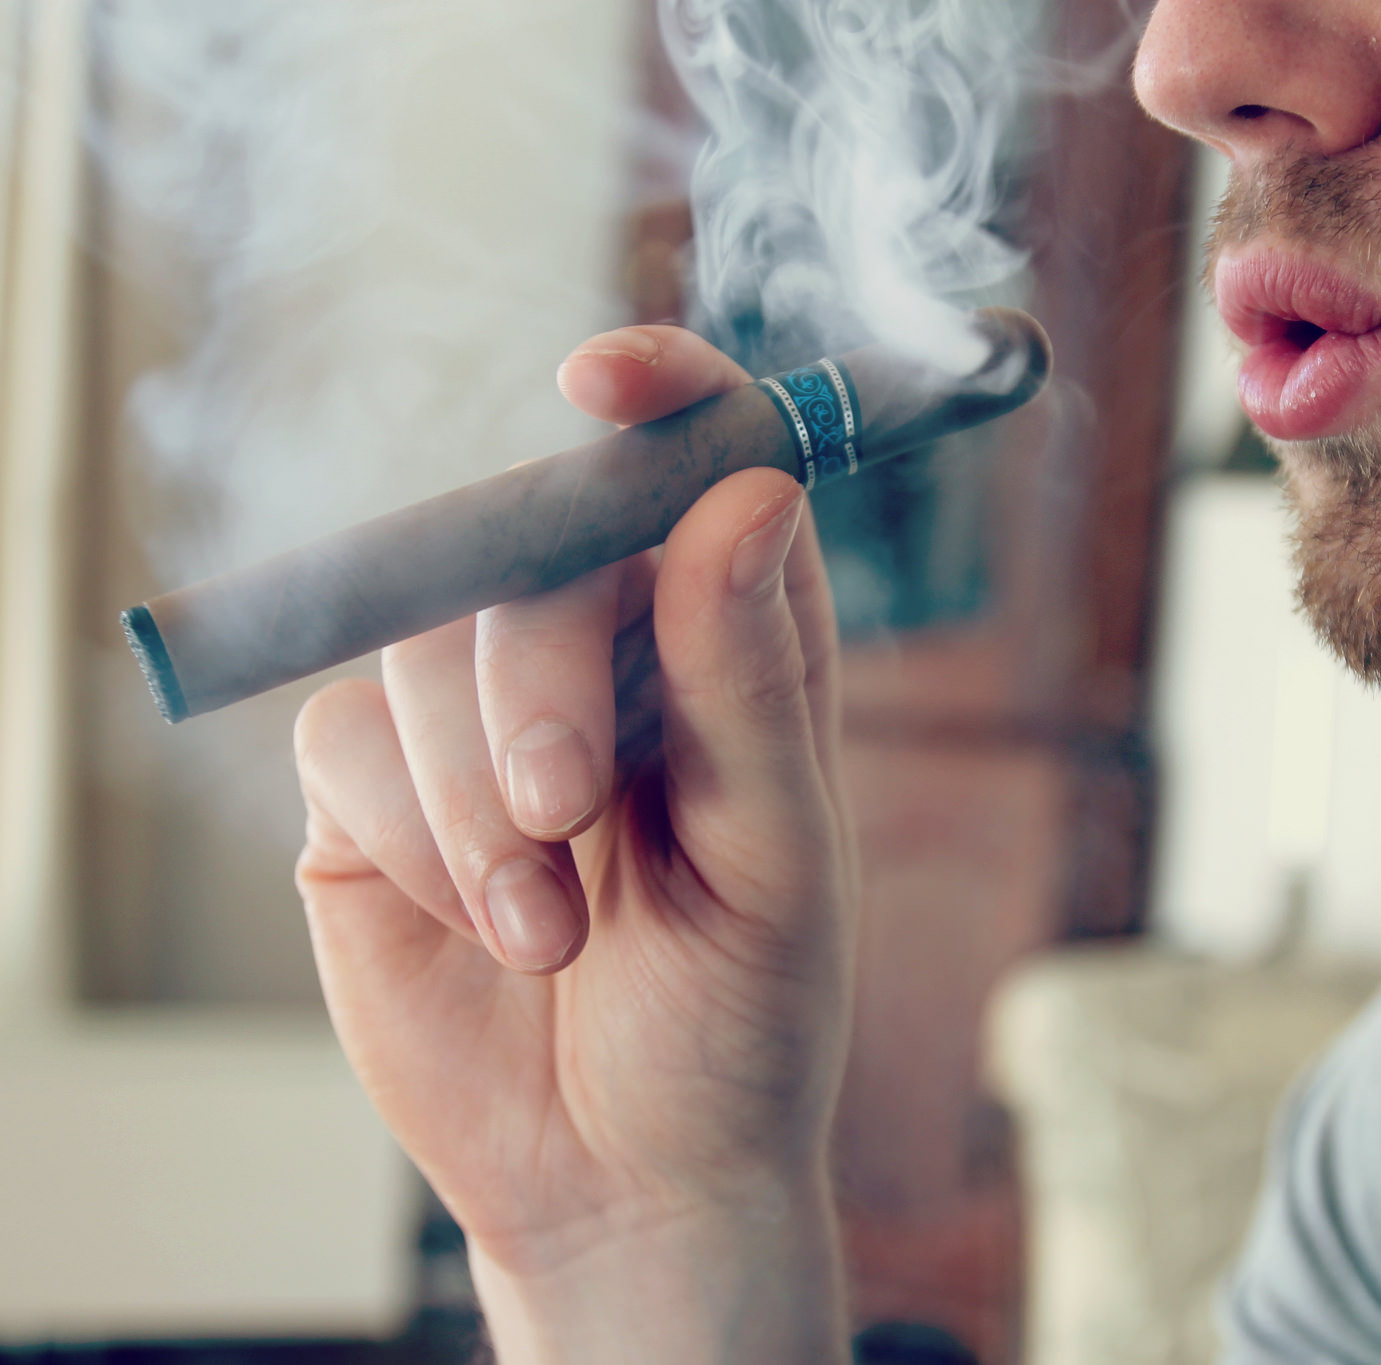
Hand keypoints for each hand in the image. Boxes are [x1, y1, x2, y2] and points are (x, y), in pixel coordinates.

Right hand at [292, 326, 854, 1363]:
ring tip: (547, 926)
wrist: (630, 1175)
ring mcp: (476, 715)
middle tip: (566, 807)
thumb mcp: (777, 859)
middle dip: (534, 676)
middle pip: (531, 545)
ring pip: (425, 644)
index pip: (700, 463)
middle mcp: (605, 652)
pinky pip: (347, 737)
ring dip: (472, 794)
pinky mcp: (374, 790)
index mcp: (733, 641)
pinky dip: (410, 835)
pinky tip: (488, 929)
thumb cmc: (742, 1017)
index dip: (662, 393)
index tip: (604, 378)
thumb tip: (744, 493)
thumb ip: (749, 683)